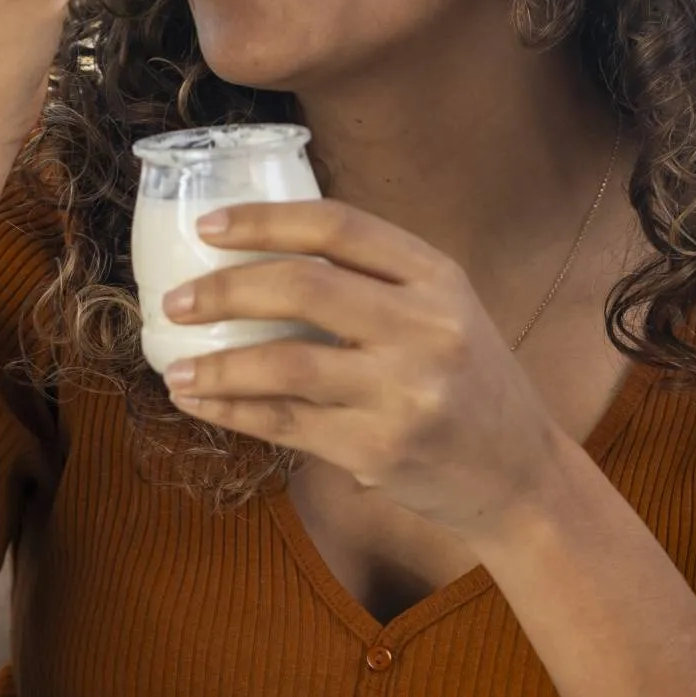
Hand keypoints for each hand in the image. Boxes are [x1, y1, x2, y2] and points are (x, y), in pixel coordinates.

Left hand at [163, 200, 574, 545]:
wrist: (521, 476)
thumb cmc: (469, 386)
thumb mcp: (445, 313)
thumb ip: (377, 284)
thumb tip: (262, 258)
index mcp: (438, 278)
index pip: (339, 227)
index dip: (265, 220)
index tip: (209, 227)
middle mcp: (427, 328)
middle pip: (304, 287)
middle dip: (225, 290)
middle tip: (176, 300)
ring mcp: (405, 391)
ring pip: (285, 363)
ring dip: (217, 364)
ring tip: (174, 367)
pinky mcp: (381, 449)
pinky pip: (286, 423)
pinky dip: (233, 410)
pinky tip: (201, 401)